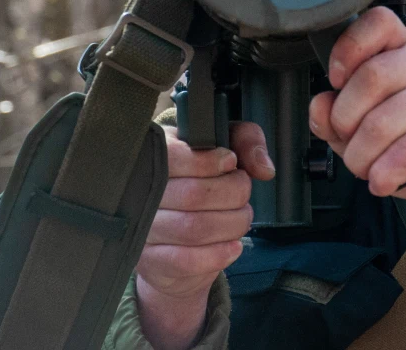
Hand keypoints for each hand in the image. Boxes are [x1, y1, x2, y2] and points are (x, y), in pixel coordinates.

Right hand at [134, 122, 274, 349]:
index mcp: (153, 157)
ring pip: (198, 228)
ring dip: (233, 223)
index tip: (229, 163)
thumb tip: (264, 166)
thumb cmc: (200, 184)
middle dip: (234, 194)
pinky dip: (223, 252)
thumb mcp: (223, 149)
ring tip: (240, 219)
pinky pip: (194, 261)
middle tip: (243, 193)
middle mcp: (140, 195)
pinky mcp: (152, 264)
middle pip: (198, 194)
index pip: (174, 154)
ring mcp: (142, 232)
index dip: (211, 160)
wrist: (168, 242)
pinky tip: (230, 244)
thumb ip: (247, 140)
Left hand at [308, 7, 405, 243]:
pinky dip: (387, 173)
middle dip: (345, 123)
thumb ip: (336, 115)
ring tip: (367, 171)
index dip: (348, 50)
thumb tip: (321, 106)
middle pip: (370, 77)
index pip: (378, 22)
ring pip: (382, 122)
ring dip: (362, 159)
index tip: (335, 82)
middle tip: (349, 148)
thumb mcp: (365, 130)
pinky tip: (384, 182)